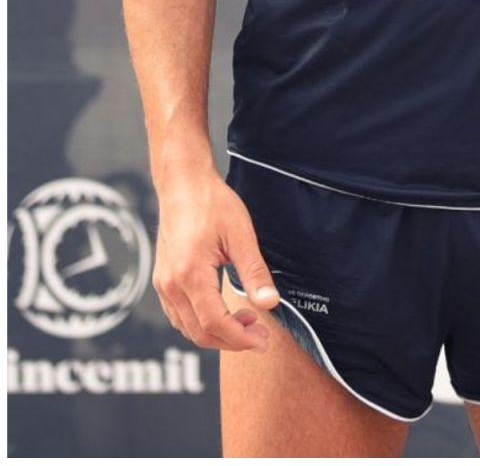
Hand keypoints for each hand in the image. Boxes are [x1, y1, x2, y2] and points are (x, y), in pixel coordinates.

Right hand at [150, 161, 275, 350]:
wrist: (183, 186)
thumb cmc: (213, 205)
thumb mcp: (242, 235)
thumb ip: (255, 272)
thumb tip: (270, 303)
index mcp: (189, 274)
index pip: (214, 323)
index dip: (240, 338)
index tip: (263, 340)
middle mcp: (170, 285)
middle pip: (199, 332)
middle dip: (232, 341)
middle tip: (261, 336)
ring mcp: (163, 284)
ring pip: (187, 328)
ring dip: (218, 334)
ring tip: (248, 321)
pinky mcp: (163, 281)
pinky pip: (179, 316)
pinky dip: (202, 324)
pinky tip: (226, 314)